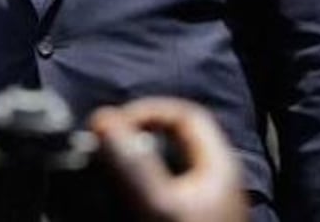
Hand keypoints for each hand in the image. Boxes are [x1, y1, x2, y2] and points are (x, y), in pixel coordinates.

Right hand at [89, 98, 247, 221]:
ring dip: (130, 168)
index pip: (183, 114)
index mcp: (218, 168)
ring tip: (102, 177)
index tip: (112, 129)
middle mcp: (213, 183)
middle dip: (132, 140)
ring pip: (162, 170)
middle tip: (101, 151)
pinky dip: (135, 193)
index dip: (146, 111)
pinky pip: (158, 196)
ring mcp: (200, 208)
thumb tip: (101, 119)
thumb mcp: (157, 207)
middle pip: (170, 141)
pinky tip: (114, 203)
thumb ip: (129, 163)